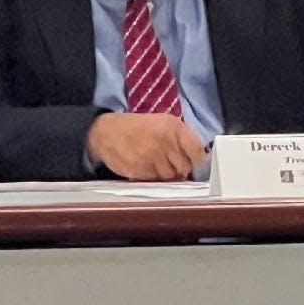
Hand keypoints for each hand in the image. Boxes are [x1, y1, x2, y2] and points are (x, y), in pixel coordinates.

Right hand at [86, 112, 206, 180]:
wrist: (105, 132)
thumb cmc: (135, 128)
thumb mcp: (161, 123)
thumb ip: (180, 139)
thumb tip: (198, 159)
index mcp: (174, 127)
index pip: (198, 152)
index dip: (197, 160)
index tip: (192, 162)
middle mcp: (166, 141)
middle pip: (185, 168)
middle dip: (178, 168)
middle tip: (167, 162)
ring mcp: (153, 157)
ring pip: (171, 177)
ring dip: (165, 175)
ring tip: (153, 164)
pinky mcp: (142, 170)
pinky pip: (155, 181)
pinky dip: (152, 177)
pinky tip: (144, 167)